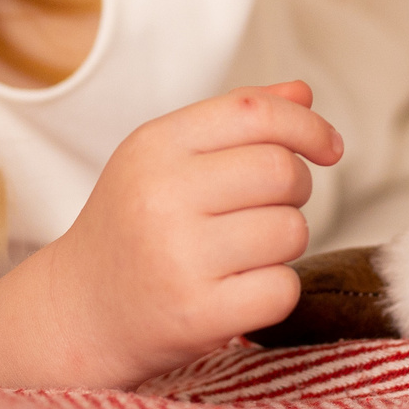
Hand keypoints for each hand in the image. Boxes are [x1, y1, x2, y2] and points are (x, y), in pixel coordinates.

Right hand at [34, 81, 340, 385]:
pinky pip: (283, 288)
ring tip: (242, 252)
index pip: (254, 113)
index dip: (307, 125)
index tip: (328, 147)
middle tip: (265, 208)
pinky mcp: (199, 314)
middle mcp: (162, 196)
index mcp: (154, 146)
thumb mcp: (163, 160)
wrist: (80, 313)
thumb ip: (233, 121)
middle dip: (295, 190)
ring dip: (283, 243)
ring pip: (291, 231)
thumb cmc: (131, 229)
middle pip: (283, 172)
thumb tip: (303, 95)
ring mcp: (179, 258)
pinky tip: (238, 290)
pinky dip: (275, 290)